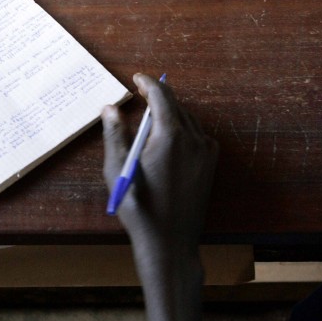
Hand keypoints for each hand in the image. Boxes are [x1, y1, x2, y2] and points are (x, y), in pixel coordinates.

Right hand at [102, 74, 217, 320]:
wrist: (169, 242)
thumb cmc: (139, 207)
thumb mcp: (117, 170)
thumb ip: (115, 135)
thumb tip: (110, 108)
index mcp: (170, 135)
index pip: (161, 95)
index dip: (148, 83)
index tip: (137, 79)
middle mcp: (193, 139)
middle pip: (176, 105)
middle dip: (158, 97)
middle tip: (140, 94)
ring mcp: (206, 152)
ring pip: (188, 119)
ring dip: (170, 113)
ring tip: (152, 116)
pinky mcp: (211, 165)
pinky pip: (198, 136)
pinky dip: (183, 130)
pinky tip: (169, 140)